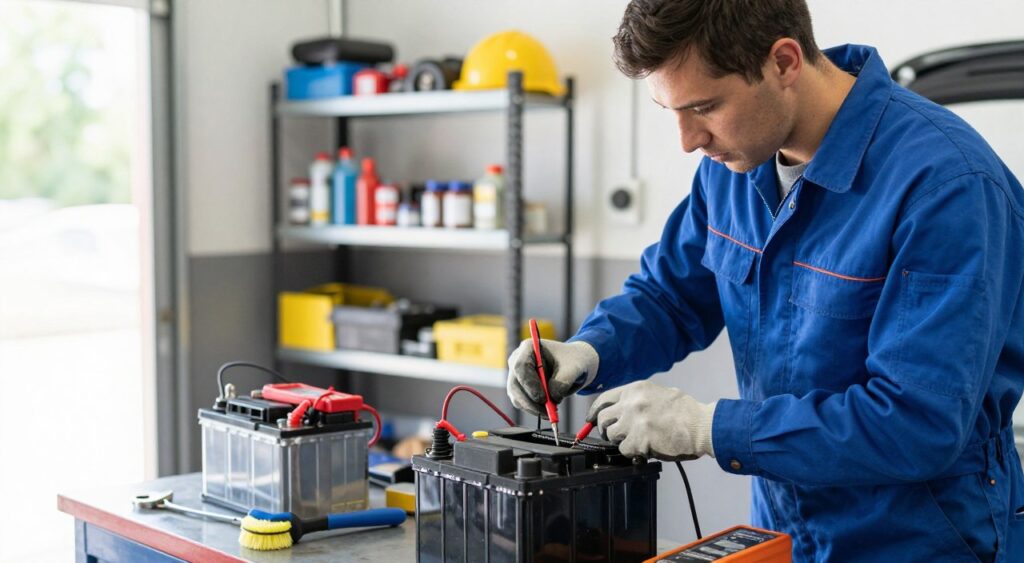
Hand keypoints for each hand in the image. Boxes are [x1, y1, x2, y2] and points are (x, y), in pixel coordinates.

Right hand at [507, 339, 598, 417]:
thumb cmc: (572, 361)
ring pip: (516, 396)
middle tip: (547, 412)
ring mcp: (516, 375)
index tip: (543, 399)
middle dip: (530, 401)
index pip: (521, 366)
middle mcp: (517, 360)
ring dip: (532, 408)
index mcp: (529, 348)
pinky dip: (533, 410)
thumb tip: (553, 397)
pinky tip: (547, 410)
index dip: (530, 384)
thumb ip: (563, 381)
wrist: (572, 366)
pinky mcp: (519, 389)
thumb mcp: (573, 368)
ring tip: (552, 412)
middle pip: (515, 384)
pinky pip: (521, 403)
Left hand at [587, 380, 716, 460]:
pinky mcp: (639, 440)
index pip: (604, 399)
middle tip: (615, 436)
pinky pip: (625, 450)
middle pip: (603, 419)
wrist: (700, 425)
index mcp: (635, 389)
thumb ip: (638, 399)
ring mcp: (634, 421)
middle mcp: (631, 403)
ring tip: (636, 441)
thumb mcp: (659, 393)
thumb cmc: (684, 412)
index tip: (590, 420)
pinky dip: (633, 452)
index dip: (594, 412)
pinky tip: (645, 449)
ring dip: (621, 441)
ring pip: (612, 435)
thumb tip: (620, 409)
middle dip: (606, 430)